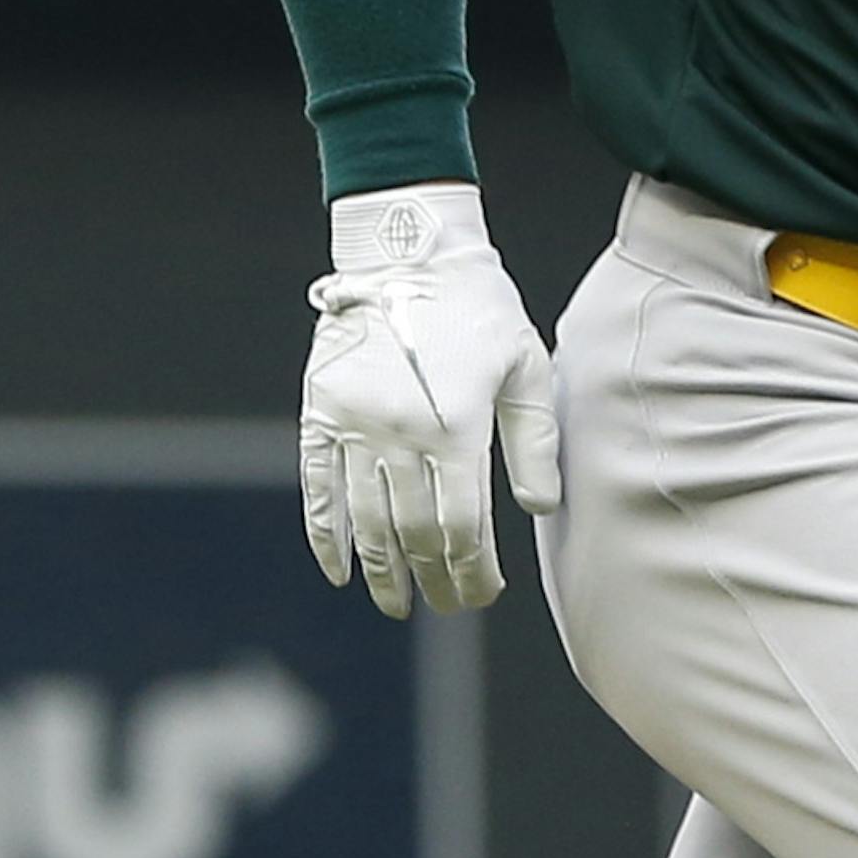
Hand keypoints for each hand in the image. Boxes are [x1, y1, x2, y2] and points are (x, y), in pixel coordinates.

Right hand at [300, 183, 560, 617]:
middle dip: (434, 579)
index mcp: (455, 423)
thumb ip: (534, 439)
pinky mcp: (319, 415)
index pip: (462, 526)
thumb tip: (538, 509)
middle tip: (449, 605)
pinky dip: (327, 537)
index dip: (472, 570)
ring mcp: (353, 426)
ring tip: (397, 603)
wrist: (407, 252)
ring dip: (382, 572)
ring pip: (366, 522)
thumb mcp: (524, 363)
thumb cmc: (479, 306)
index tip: (485, 592)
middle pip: (414, 533)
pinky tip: (342, 571)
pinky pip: (318, 491)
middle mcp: (399, 433)